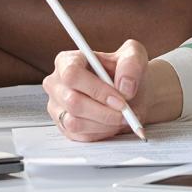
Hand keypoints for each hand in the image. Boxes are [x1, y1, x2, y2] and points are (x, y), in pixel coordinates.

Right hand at [42, 41, 181, 140]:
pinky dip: (102, 132)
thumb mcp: (134, 56)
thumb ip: (131, 64)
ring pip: (75, 122)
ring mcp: (58, 107)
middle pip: (73, 102)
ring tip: (122, 117)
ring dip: (104, 123)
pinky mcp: (64, 126)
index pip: (72, 74)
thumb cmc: (126, 72)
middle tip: (126, 112)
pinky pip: (80, 136)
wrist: (130, 93)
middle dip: (104, 111)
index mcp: (67, 61)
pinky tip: (113, 123)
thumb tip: (124, 86)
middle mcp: (56, 84)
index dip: (96, 89)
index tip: (120, 99)